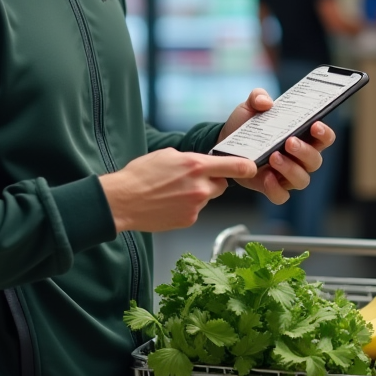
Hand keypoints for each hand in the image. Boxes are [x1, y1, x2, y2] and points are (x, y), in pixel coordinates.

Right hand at [99, 148, 256, 232]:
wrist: (123, 201)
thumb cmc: (140, 175)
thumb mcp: (167, 155)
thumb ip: (190, 159)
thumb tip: (201, 162)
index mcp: (196, 166)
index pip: (235, 167)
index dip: (247, 167)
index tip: (252, 167)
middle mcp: (200, 187)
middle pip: (221, 184)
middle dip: (212, 181)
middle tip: (193, 179)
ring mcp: (195, 206)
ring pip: (207, 198)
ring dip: (197, 194)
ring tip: (173, 192)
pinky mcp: (189, 220)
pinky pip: (195, 210)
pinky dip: (187, 207)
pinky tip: (169, 203)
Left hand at [218, 88, 336, 204]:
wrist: (225, 143)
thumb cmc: (246, 124)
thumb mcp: (250, 106)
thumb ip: (257, 97)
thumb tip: (265, 101)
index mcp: (302, 136)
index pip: (324, 138)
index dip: (325, 133)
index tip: (315, 125)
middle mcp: (300, 158)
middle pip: (315, 160)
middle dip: (305, 151)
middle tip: (289, 142)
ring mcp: (287, 175)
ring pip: (302, 179)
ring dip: (290, 169)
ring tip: (273, 157)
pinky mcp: (271, 187)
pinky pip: (281, 196)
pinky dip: (275, 189)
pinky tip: (266, 177)